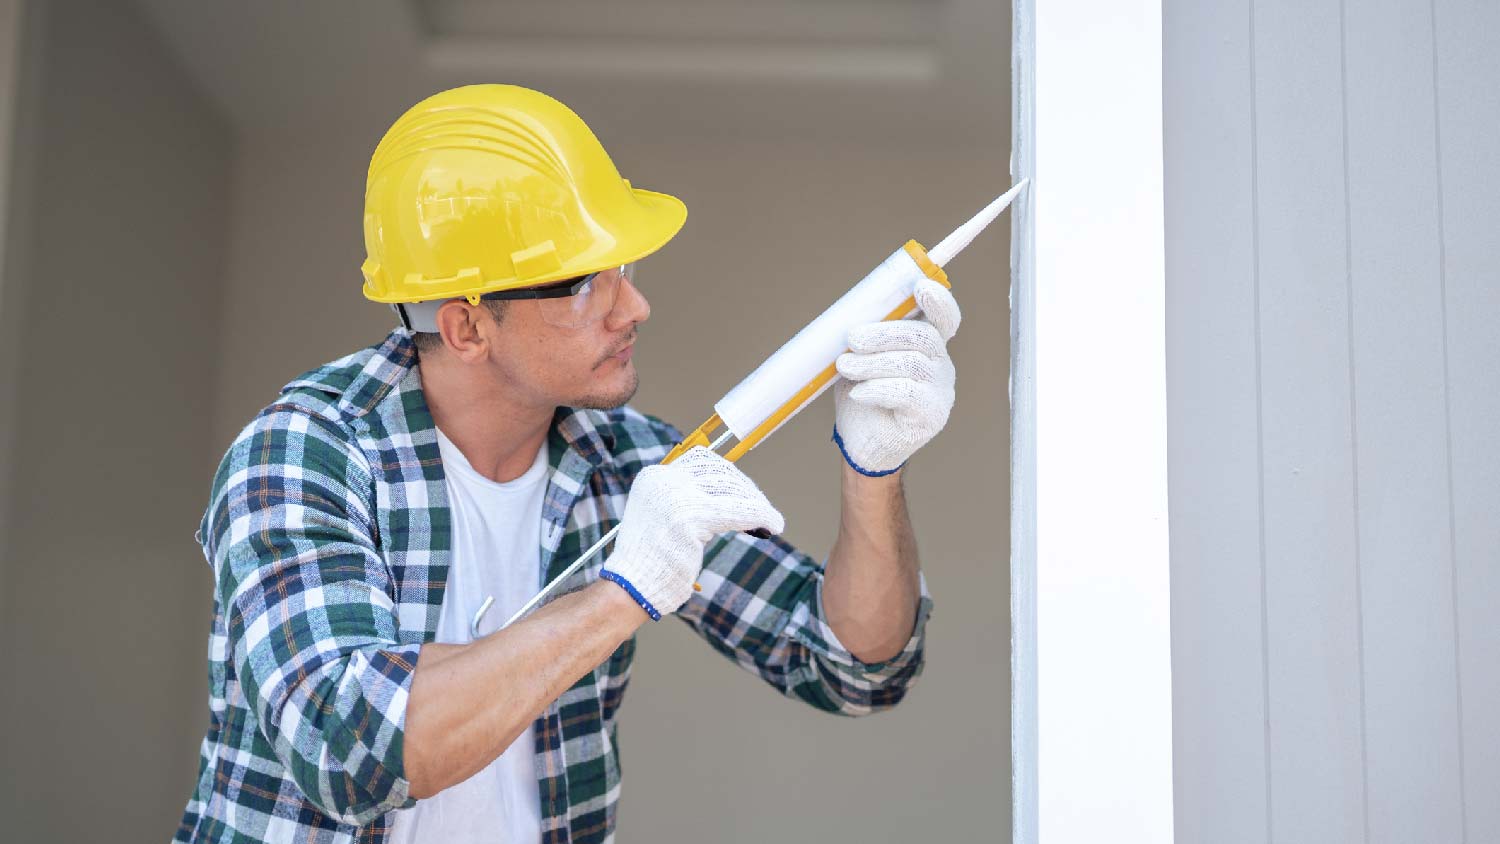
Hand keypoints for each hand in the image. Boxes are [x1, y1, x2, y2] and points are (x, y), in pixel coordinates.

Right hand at [601, 447, 784, 618]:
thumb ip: (688, 500)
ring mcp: (675, 497)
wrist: (632, 588)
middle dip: (747, 490)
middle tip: (762, 511)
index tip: (747, 492)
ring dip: (757, 505)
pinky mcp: (690, 518)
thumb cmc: (653, 561)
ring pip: (732, 490)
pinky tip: (772, 526)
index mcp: (654, 477)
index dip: (731, 475)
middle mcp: (663, 480)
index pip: (702, 461)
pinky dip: (760, 516)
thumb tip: (731, 492)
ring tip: (771, 521)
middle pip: (720, 472)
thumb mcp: (664, 517)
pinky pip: (738, 511)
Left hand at [832, 277, 960, 474]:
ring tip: (845, 366)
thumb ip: (863, 338)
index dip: (939, 301)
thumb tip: (848, 315)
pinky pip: (907, 394)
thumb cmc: (862, 395)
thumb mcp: (860, 359)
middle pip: (923, 337)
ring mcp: (940, 391)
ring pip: (911, 364)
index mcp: (925, 344)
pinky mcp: (931, 416)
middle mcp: (939, 364)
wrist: (862, 443)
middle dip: (884, 333)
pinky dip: (877, 389)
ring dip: (873, 363)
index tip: (921, 286)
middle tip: (853, 339)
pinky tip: (858, 394)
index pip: (944, 318)